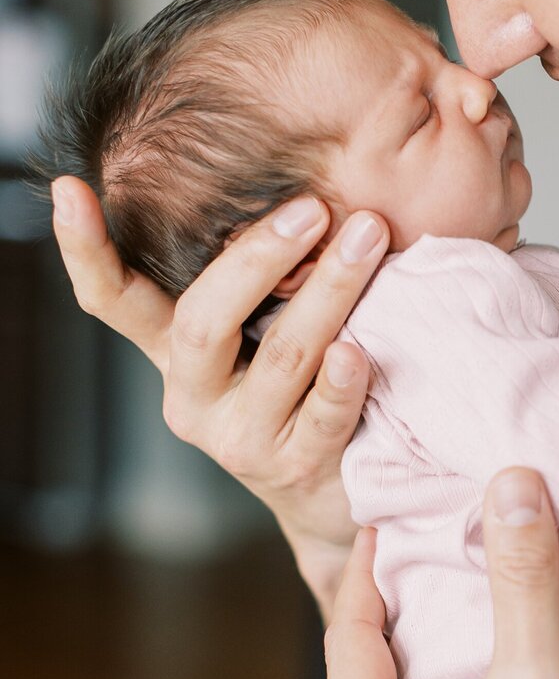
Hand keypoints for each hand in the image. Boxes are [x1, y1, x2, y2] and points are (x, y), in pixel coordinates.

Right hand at [50, 177, 387, 607]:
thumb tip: (303, 184)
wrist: (335, 494)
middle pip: (204, 320)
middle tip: (313, 207)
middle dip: (258, 256)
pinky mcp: (294, 468)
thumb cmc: (303, 387)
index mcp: (174, 350)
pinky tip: (359, 351)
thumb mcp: (263, 331)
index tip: (71, 189)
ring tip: (367, 238)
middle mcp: (194, 393)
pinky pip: (321, 416)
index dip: (86, 250)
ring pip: (281, 356)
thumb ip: (262, 281)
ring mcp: (241, 437)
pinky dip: (341, 380)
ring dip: (329, 291)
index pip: (114, 299)